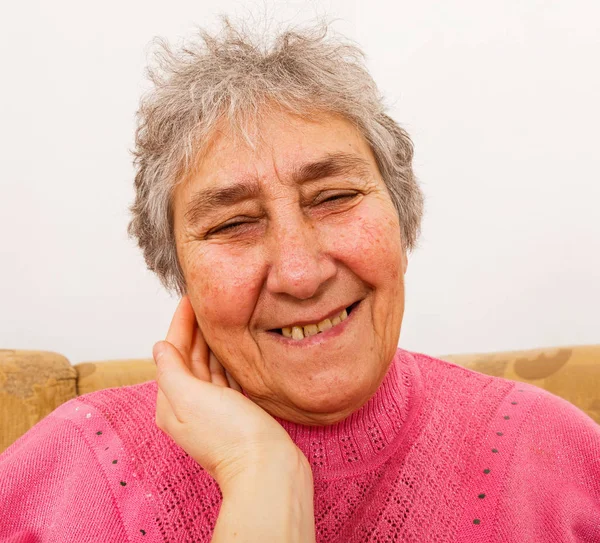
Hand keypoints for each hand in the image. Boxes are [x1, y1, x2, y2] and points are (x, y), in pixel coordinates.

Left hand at [152, 295, 303, 491]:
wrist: (268, 469)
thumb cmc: (230, 435)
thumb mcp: (191, 397)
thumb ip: (172, 370)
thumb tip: (160, 346)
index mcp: (171, 402)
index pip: (173, 352)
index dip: (180, 323)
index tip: (188, 298)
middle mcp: (189, 405)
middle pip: (189, 357)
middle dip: (195, 328)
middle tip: (206, 301)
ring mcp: (213, 408)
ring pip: (208, 365)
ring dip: (210, 341)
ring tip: (219, 316)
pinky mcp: (234, 411)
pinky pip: (225, 377)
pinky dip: (225, 359)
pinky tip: (232, 346)